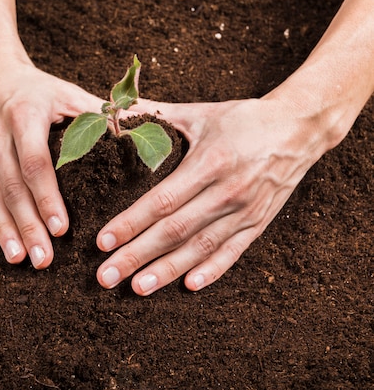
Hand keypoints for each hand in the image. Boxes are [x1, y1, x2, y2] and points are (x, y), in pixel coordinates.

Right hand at [0, 56, 102, 268]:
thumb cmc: (35, 88)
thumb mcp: (66, 93)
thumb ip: (100, 114)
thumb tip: (143, 126)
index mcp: (25, 116)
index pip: (36, 163)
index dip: (48, 198)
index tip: (61, 229)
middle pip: (12, 187)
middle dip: (27, 226)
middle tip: (43, 259)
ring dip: (4, 228)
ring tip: (18, 257)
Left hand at [95, 96, 328, 294]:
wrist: (298, 129)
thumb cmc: (241, 119)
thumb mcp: (198, 113)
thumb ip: (154, 115)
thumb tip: (113, 112)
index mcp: (209, 163)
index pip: (161, 201)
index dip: (130, 223)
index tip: (102, 242)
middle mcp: (227, 192)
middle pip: (175, 231)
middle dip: (137, 256)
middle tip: (106, 276)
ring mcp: (245, 211)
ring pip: (200, 248)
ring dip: (167, 270)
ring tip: (137, 288)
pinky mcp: (258, 223)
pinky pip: (233, 253)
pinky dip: (212, 271)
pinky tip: (189, 286)